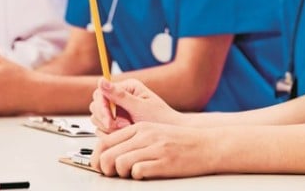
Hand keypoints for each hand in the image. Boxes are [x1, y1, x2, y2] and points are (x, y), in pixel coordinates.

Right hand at [90, 78, 181, 132]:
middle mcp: (119, 97)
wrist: (168, 133)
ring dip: (110, 128)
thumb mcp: (140, 107)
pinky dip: (111, 135)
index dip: (102, 107)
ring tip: (128, 128)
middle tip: (123, 126)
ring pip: (97, 120)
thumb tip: (102, 80)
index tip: (110, 119)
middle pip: (96, 107)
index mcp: (126, 88)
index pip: (100, 93)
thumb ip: (120, 96)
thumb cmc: (160, 118)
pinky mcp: (115, 124)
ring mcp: (116, 111)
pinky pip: (102, 130)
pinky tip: (125, 134)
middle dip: (107, 119)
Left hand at [93, 121, 219, 178]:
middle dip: (104, 169)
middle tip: (113, 174)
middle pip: (106, 155)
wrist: (208, 145)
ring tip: (131, 174)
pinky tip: (146, 173)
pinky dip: (138, 176)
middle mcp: (145, 136)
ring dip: (121, 174)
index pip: (104, 141)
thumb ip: (133, 140)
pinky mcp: (163, 162)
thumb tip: (109, 153)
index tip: (100, 166)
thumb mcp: (155, 133)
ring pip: (118, 164)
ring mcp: (154, 148)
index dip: (96, 157)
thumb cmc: (182, 141)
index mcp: (141, 128)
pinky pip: (137, 172)